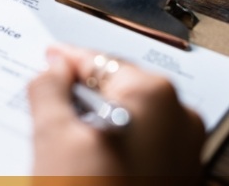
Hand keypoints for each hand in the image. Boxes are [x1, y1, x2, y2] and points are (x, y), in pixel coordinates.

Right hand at [28, 44, 204, 182]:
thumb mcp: (52, 135)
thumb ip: (48, 87)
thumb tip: (54, 68)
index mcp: (153, 96)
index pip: (98, 60)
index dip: (66, 59)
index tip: (50, 58)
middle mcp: (178, 117)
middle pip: (115, 86)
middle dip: (80, 90)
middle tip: (48, 97)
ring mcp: (183, 149)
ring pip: (125, 113)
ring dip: (93, 115)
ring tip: (63, 132)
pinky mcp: (179, 174)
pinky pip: (138, 139)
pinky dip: (111, 137)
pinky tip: (86, 155)